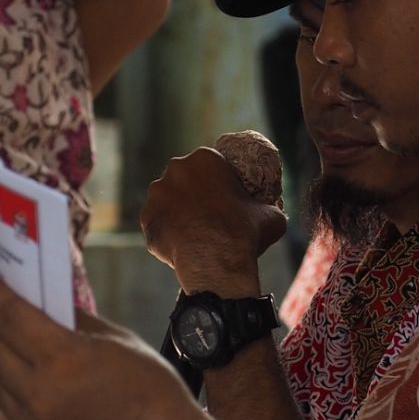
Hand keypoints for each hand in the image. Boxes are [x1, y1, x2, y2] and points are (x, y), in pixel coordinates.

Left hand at [0, 274, 188, 419]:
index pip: (10, 316)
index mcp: (63, 361)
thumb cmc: (153, 393)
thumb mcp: (118, 341)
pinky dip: (14, 394)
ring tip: (3, 340)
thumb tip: (47, 303)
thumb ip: (76, 322)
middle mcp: (39, 397)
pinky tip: (24, 380)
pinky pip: (13, 415)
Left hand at [140, 145, 286, 289]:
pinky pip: (157, 223)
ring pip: (167, 200)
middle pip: (184, 179)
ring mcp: (156, 193)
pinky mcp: (146, 218)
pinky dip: (165, 232)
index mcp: (205, 159)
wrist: (215, 260)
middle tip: (205, 214)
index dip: (215, 181)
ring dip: (176, 211)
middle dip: (191, 192)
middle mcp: (176, 169)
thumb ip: (266, 206)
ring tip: (192, 232)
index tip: (222, 197)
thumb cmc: (245, 232)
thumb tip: (272, 211)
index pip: (209, 165)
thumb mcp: (271, 215)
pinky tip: (180, 246)